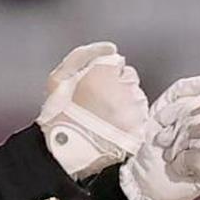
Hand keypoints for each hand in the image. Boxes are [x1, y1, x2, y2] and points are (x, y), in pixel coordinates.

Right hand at [37, 42, 149, 179]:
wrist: (66, 152)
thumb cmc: (59, 115)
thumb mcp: (58, 78)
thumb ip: (83, 55)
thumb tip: (111, 48)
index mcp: (104, 75)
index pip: (118, 63)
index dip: (104, 74)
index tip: (94, 86)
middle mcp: (123, 90)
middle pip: (129, 80)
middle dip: (117, 87)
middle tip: (98, 102)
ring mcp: (134, 112)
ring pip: (136, 99)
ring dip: (125, 104)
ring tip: (105, 117)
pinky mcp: (139, 130)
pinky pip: (140, 119)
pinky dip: (130, 122)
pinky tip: (112, 128)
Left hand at [119, 76, 199, 199]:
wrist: (141, 181)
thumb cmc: (152, 147)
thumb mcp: (161, 111)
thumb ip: (182, 91)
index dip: (174, 112)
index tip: (161, 124)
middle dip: (176, 129)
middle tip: (166, 143)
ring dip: (179, 145)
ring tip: (172, 155)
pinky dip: (184, 162)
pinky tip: (180, 167)